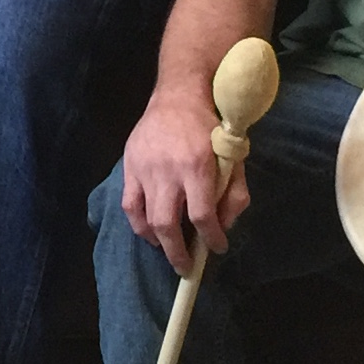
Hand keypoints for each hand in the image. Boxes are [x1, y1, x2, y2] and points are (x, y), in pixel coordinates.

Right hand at [121, 85, 247, 274]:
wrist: (179, 95)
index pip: (202, 215)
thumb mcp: (234, 158)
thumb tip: (223, 227)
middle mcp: (168, 170)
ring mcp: (144, 168)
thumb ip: (234, 194)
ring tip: (168, 248)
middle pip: (168, 224)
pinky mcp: (129, 165)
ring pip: (145, 218)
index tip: (217, 248)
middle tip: (186, 268)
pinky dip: (138, 223)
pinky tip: (149, 231)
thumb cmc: (212, 128)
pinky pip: (129, 204)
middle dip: (178, 253)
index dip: (211, 239)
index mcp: (198, 166)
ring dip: (157, 241)